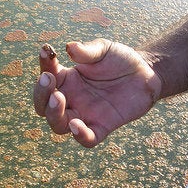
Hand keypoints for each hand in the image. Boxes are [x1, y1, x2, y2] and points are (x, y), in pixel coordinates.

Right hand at [33, 38, 161, 147]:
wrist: (147, 73)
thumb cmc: (120, 59)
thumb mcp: (104, 49)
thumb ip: (87, 51)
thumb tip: (69, 48)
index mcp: (67, 79)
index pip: (47, 75)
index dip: (44, 64)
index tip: (46, 50)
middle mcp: (71, 99)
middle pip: (43, 106)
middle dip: (40, 94)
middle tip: (48, 79)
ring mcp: (85, 115)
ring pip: (58, 125)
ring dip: (53, 114)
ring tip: (58, 98)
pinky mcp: (102, 127)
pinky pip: (87, 139)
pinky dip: (80, 136)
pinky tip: (76, 125)